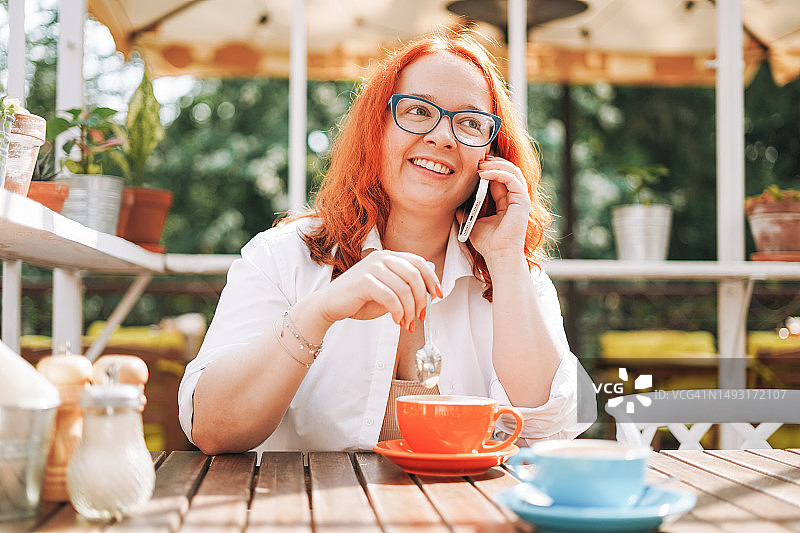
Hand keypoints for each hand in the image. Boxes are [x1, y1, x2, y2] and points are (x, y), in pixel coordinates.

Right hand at [315, 250, 441, 330]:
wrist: (330, 305)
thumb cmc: (359, 299)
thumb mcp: (388, 290)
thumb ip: (405, 286)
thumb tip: (429, 287)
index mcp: (389, 256)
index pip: (419, 262)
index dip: (432, 279)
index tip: (438, 296)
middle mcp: (381, 258)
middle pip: (414, 275)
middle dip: (422, 298)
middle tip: (421, 315)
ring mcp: (372, 267)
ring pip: (404, 289)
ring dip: (409, 310)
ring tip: (406, 322)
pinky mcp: (364, 281)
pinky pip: (390, 297)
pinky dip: (397, 311)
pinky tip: (396, 320)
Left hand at [457, 155, 530, 260]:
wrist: (497, 255)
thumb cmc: (488, 243)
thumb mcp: (472, 223)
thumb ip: (466, 212)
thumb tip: (456, 205)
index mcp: (505, 202)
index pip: (500, 178)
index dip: (489, 168)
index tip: (474, 164)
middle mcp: (515, 199)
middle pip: (508, 170)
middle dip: (493, 162)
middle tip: (478, 159)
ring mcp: (520, 199)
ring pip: (512, 171)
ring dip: (496, 164)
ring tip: (480, 164)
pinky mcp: (522, 201)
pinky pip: (512, 179)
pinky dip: (498, 173)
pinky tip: (483, 173)